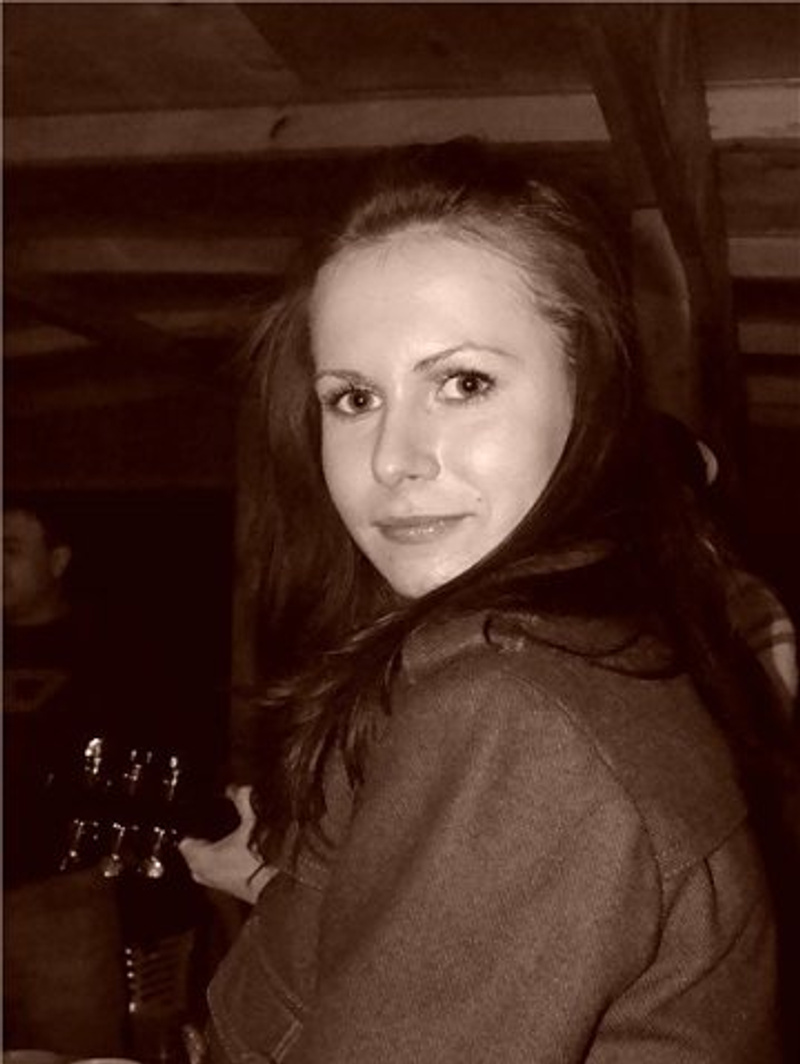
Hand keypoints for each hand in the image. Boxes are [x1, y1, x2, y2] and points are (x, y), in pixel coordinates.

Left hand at [178, 785, 275, 903]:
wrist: (278, 888)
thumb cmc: (259, 859)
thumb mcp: (251, 821)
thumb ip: (242, 798)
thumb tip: (237, 787)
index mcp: (198, 857)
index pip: (183, 835)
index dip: (193, 818)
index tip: (205, 808)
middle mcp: (200, 871)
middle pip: (196, 844)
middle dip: (207, 830)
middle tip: (223, 814)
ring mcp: (212, 880)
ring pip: (208, 854)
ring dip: (217, 842)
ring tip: (234, 827)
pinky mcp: (226, 885)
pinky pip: (218, 864)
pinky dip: (225, 853)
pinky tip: (241, 844)